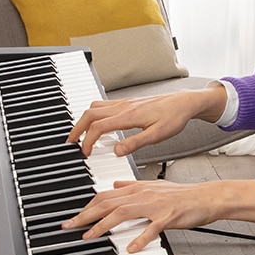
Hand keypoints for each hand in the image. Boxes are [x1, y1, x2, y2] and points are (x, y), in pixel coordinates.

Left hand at [62, 179, 254, 252]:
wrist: (206, 198)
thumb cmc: (182, 195)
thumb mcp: (154, 186)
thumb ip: (132, 186)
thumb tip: (115, 185)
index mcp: (138, 189)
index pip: (106, 195)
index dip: (87, 206)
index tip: (74, 217)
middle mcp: (142, 195)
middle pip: (107, 203)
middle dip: (85, 215)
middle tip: (69, 226)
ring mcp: (154, 206)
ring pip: (122, 213)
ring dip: (103, 225)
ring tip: (89, 236)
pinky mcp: (167, 217)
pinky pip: (151, 229)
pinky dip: (140, 238)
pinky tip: (130, 249)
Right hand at [65, 84, 225, 157]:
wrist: (184, 102)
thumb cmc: (174, 117)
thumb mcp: (157, 135)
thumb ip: (135, 143)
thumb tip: (117, 152)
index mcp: (128, 115)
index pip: (99, 127)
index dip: (88, 140)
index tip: (85, 153)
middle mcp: (123, 106)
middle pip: (90, 114)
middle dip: (77, 128)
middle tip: (70, 143)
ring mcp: (124, 102)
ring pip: (95, 107)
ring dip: (84, 120)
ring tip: (79, 134)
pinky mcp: (128, 102)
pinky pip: (104, 105)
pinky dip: (93, 115)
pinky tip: (96, 124)